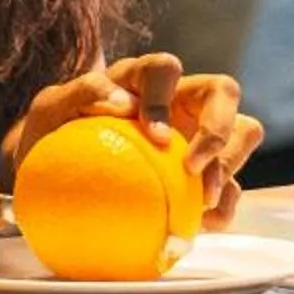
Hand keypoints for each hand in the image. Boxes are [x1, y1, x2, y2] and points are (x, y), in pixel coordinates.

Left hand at [12, 54, 265, 227]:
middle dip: (219, 125)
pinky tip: (200, 225)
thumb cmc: (51, 135)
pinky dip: (223, 206)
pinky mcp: (205, 175)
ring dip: (230, 163)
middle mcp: (181, 101)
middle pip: (225, 92)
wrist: (53, 177)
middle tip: (193, 166)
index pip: (164, 68)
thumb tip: (121, 102)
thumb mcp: (49, 109)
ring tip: (204, 199)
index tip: (151, 135)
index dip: (164, 96)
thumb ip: (80, 93)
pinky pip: (231, 188)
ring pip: (243, 132)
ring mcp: (198, 136)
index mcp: (144, 80)